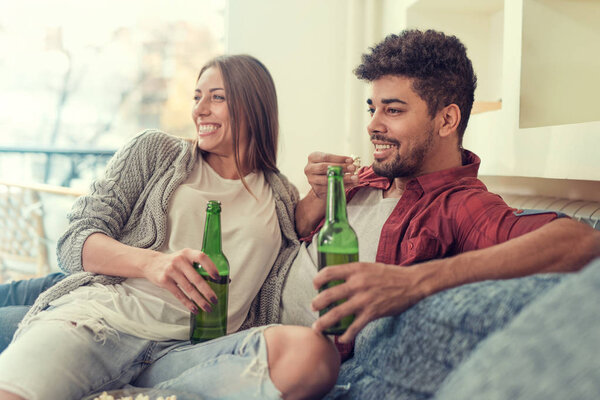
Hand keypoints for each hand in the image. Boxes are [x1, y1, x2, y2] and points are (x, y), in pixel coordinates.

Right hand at [144, 248, 219, 313]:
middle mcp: (179, 260)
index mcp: (188, 253)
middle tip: (215, 300)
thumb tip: (222, 279)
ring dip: (199, 300)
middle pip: (196, 278)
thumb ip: (199, 266)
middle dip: (207, 291)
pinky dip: (188, 303)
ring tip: (207, 307)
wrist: (152, 263)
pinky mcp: (164, 281)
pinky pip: (179, 294)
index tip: (218, 278)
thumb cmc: (174, 262)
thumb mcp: (186, 258)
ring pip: (188, 289)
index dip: (211, 267)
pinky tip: (194, 309)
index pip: (201, 257)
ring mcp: (171, 270)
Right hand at [304, 152, 358, 199]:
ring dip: (343, 178)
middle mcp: (309, 168)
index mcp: (312, 158)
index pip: (326, 157)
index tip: (350, 160)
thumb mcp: (332, 162)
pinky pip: (330, 188)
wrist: (321, 184)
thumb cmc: (327, 170)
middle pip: (325, 167)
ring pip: (327, 179)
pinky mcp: (316, 189)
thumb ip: (340, 162)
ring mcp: (311, 180)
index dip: (339, 159)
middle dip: (340, 167)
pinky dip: (342, 186)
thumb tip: (351, 162)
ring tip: (354, 177)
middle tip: (352, 168)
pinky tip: (351, 183)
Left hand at [311, 261, 432, 342]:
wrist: (412, 283)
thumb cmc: (390, 275)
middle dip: (317, 303)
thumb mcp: (369, 267)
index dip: (318, 279)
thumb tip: (339, 279)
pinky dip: (346, 336)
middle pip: (329, 294)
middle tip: (313, 307)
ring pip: (337, 313)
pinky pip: (354, 327)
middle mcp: (358, 283)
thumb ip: (355, 273)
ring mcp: (364, 299)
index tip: (315, 285)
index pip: (329, 272)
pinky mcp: (372, 313)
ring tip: (317, 327)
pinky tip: (341, 339)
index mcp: (356, 269)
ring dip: (324, 322)